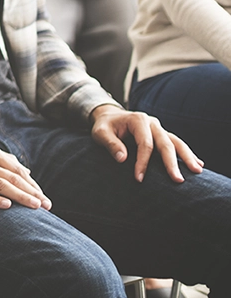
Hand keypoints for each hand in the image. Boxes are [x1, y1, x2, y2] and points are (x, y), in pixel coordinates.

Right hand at [0, 139, 51, 209]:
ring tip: (35, 206)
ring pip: (0, 185)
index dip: (31, 183)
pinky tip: (7, 205)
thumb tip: (25, 169)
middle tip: (47, 205)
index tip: (43, 196)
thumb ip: (3, 159)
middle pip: (12, 177)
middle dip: (31, 192)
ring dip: (20, 196)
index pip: (15, 168)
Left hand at [89, 104, 204, 183]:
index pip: (145, 144)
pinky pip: (177, 143)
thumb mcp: (100, 132)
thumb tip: (122, 158)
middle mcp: (152, 123)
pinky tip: (198, 163)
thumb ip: (110, 143)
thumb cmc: (104, 126)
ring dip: (187, 156)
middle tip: (178, 180)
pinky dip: (187, 153)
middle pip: (165, 143)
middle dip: (171, 162)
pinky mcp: (162, 135)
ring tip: (198, 171)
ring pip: (176, 142)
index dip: (143, 162)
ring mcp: (159, 128)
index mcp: (138, 120)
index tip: (139, 178)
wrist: (109, 117)